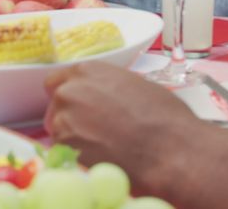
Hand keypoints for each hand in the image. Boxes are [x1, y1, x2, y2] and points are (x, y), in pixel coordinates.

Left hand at [44, 62, 201, 195]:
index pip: (58, 80)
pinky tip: (101, 157)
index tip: (77, 106)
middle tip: (92, 130)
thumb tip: (101, 96)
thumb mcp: (134, 85)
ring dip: (74, 137)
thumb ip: (106, 87)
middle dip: (70, 116)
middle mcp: (70, 92)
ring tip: (102, 146)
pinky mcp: (66, 149)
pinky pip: (64, 151)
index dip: (69, 95)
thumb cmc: (164, 116)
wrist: (170, 150)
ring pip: (59, 129)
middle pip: (56, 105)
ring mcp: (64, 120)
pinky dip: (77, 155)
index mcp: (87, 71)